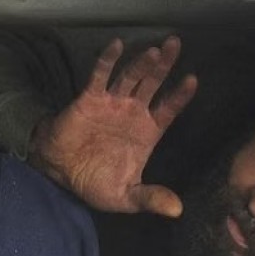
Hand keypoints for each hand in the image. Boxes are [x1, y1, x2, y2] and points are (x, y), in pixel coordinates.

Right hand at [30, 36, 197, 217]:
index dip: (180, 96)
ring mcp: (113, 104)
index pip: (169, 109)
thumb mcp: (126, 197)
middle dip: (165, 66)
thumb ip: (150, 198)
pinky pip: (100, 77)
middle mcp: (133, 113)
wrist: (62, 174)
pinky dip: (108, 60)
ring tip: (154, 51)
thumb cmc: (96, 183)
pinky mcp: (90, 99)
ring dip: (141, 64)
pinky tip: (117, 45)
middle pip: (153, 84)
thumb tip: (177, 211)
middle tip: (175, 44)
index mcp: (147, 133)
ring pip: (131, 78)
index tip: (193, 80)